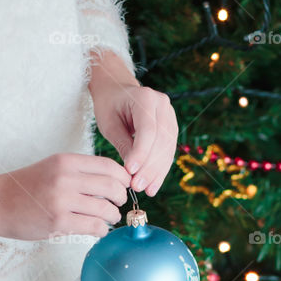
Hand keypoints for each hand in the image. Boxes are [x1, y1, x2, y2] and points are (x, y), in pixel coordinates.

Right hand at [0, 153, 129, 240]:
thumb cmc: (26, 187)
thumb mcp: (52, 168)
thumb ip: (79, 171)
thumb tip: (112, 181)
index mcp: (66, 161)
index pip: (109, 166)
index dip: (123, 179)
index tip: (122, 187)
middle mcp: (65, 178)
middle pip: (112, 187)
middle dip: (120, 199)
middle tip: (117, 205)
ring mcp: (62, 201)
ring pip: (105, 209)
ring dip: (112, 217)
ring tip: (107, 219)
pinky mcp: (58, 222)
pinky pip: (93, 227)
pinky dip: (101, 230)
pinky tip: (97, 230)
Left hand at [89, 52, 177, 196]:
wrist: (117, 89)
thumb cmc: (109, 105)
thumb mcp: (109, 124)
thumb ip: (122, 145)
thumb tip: (132, 172)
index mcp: (145, 97)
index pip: (148, 130)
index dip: (141, 153)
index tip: (131, 172)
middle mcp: (162, 104)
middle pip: (161, 141)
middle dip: (150, 167)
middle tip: (138, 187)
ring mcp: (170, 115)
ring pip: (167, 148)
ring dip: (157, 172)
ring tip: (147, 191)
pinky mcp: (171, 127)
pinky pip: (169, 151)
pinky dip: (160, 169)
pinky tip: (153, 185)